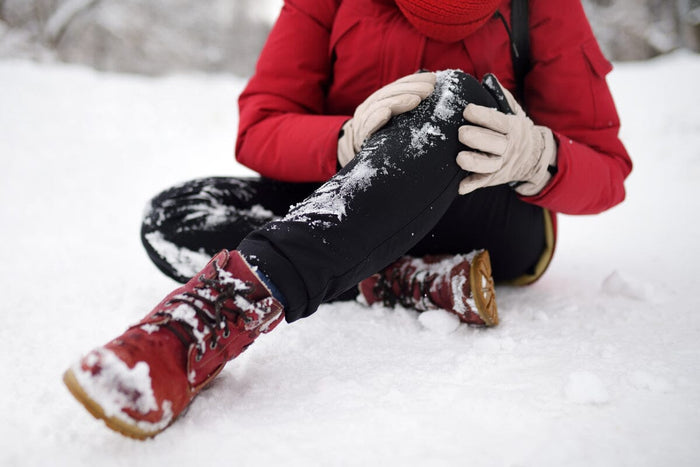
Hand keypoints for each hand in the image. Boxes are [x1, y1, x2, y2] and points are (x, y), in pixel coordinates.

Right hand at [338, 72, 435, 166]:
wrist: (362, 161)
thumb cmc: (383, 140)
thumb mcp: (395, 122)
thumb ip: (406, 110)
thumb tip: (432, 97)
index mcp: (379, 101)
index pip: (397, 86)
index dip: (413, 81)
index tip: (432, 79)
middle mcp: (370, 107)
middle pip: (389, 93)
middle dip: (410, 89)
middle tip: (429, 89)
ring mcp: (363, 121)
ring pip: (379, 105)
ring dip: (398, 101)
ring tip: (416, 100)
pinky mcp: (360, 136)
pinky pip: (367, 125)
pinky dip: (376, 117)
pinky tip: (386, 113)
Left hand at [456, 75, 556, 195]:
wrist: (533, 158)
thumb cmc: (516, 130)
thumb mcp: (514, 112)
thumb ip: (501, 97)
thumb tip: (488, 79)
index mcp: (512, 128)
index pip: (499, 122)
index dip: (484, 116)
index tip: (467, 110)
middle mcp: (508, 147)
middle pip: (495, 144)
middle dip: (478, 139)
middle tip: (461, 133)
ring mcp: (501, 164)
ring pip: (489, 166)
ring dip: (474, 163)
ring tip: (460, 159)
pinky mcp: (493, 178)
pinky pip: (483, 182)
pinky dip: (472, 185)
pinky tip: (460, 187)